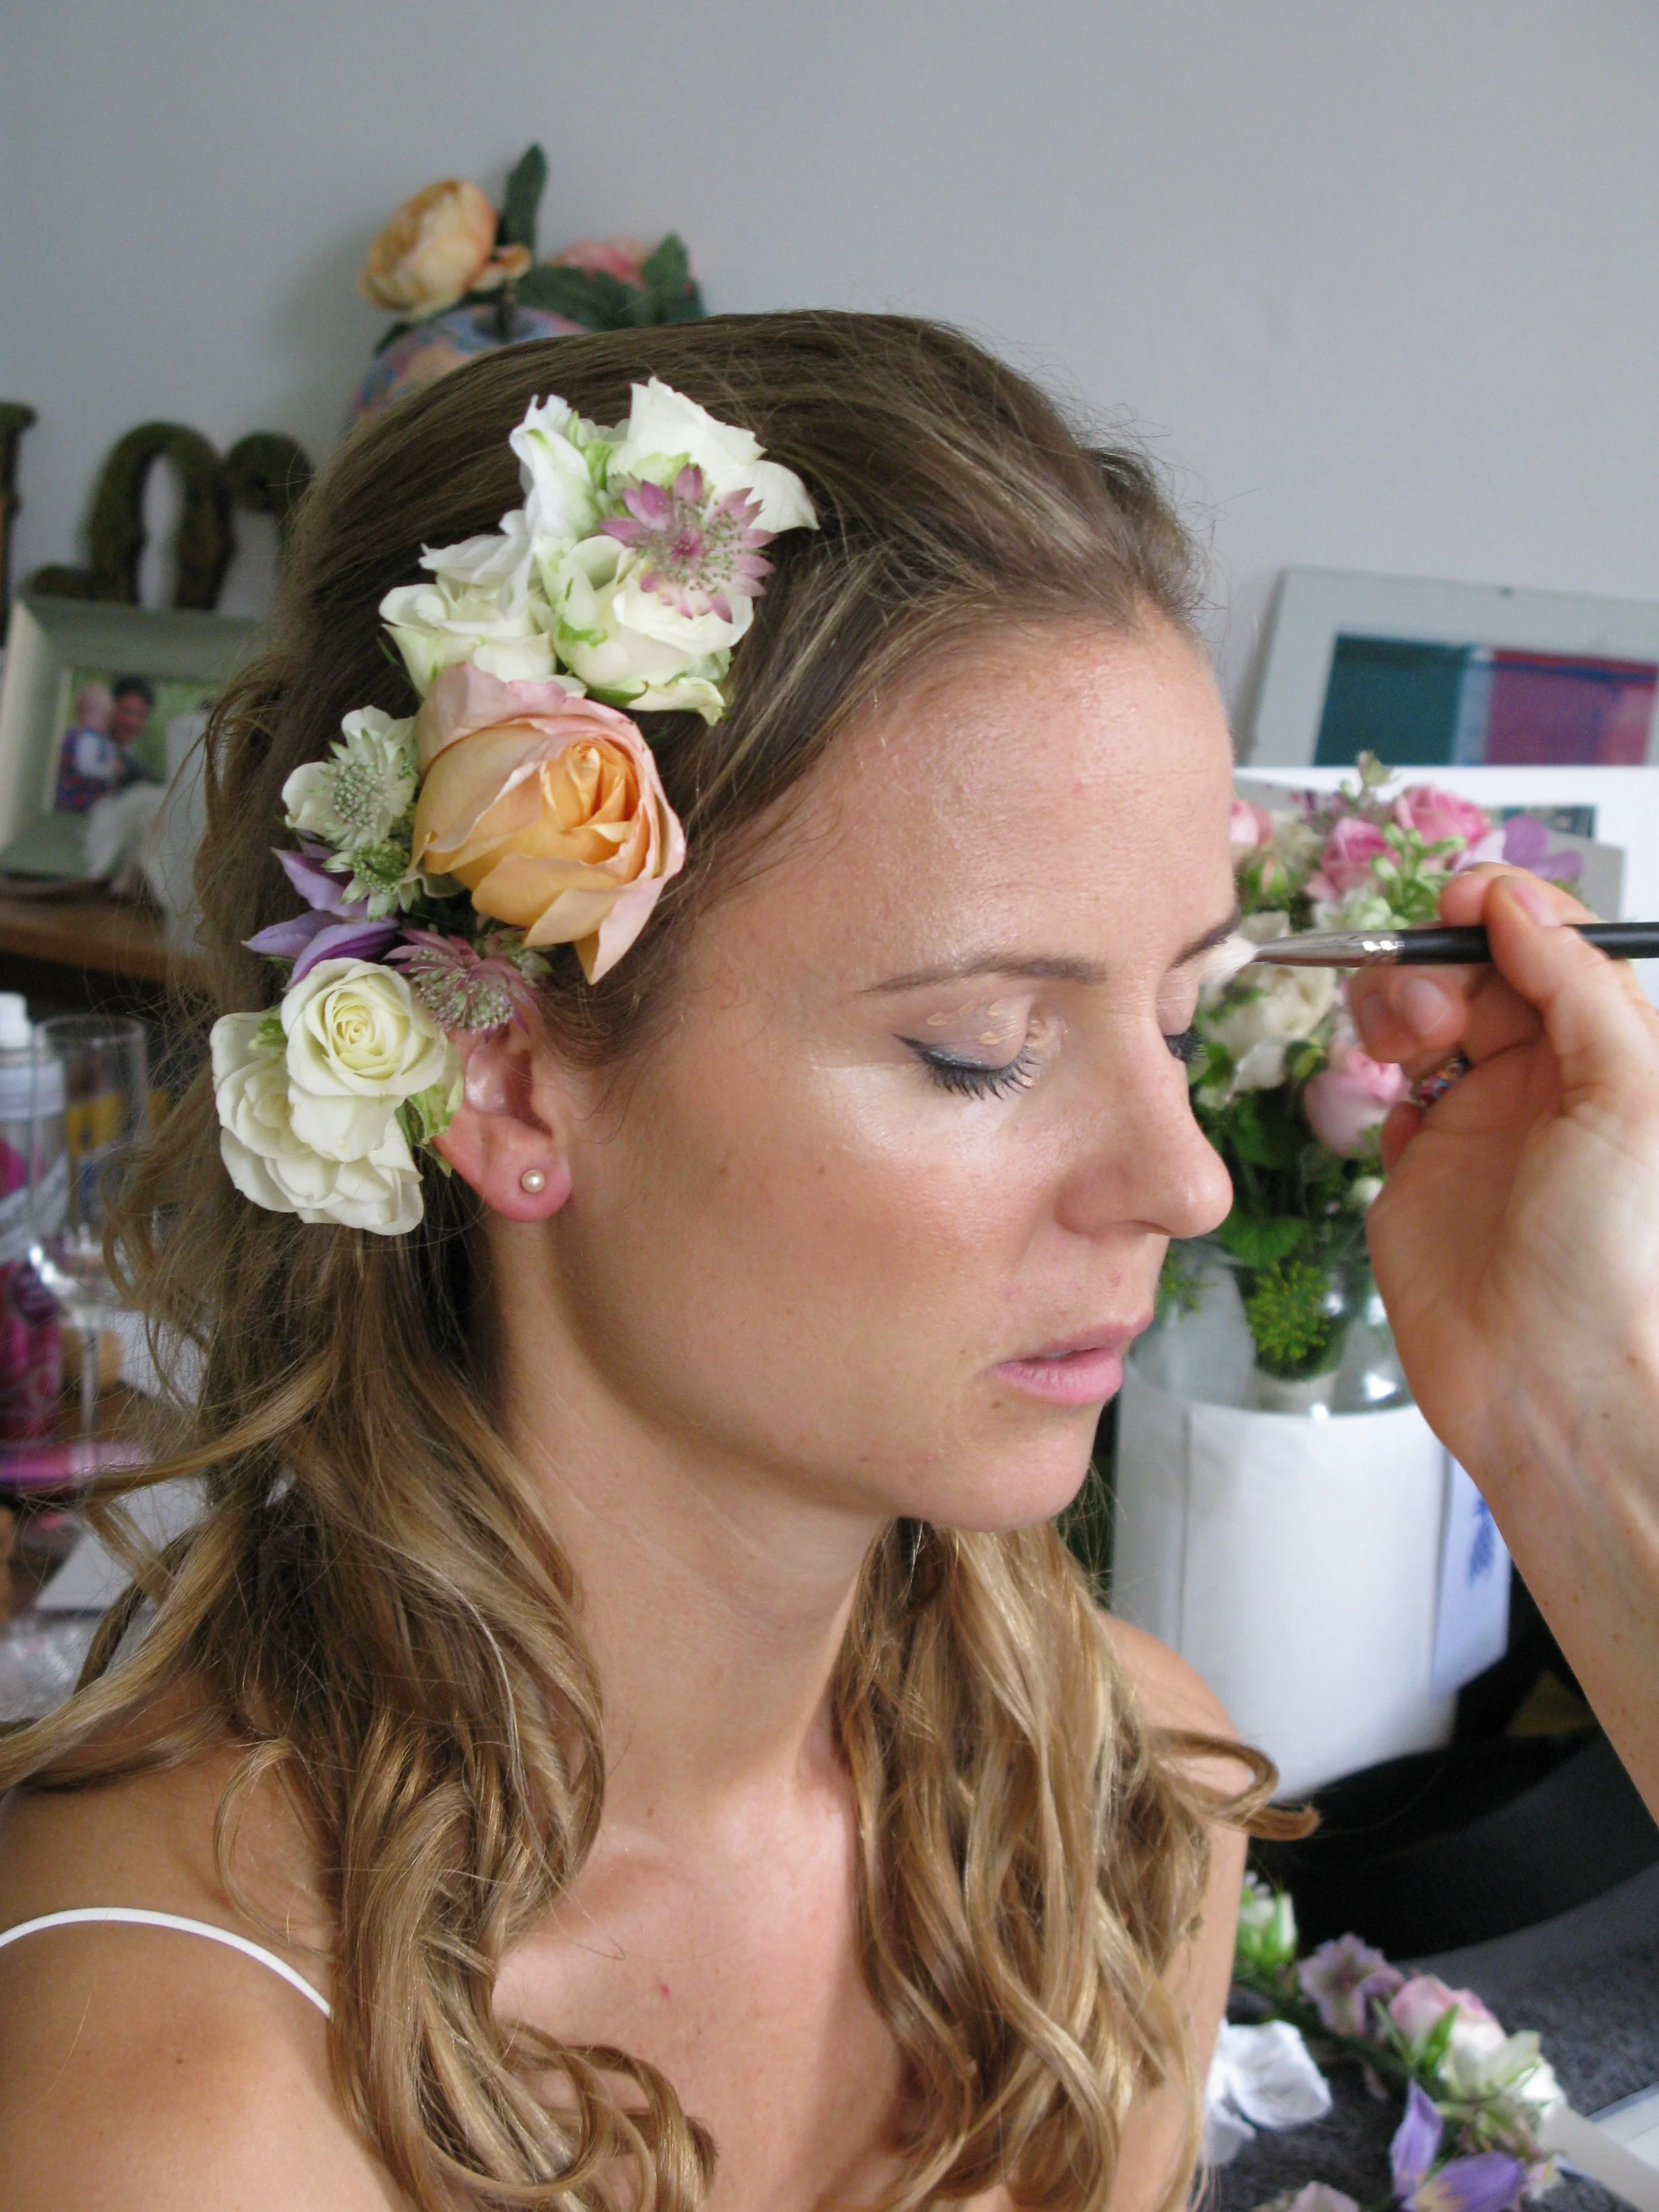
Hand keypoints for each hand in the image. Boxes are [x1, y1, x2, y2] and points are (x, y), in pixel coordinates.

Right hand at [1350, 864, 1658, 1482]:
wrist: (1552, 1383)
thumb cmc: (1619, 1257)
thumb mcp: (1633, 1094)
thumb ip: (1579, 986)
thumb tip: (1520, 903)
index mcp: (1611, 1057)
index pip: (1552, 949)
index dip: (1504, 913)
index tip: (1461, 901)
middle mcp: (1547, 1084)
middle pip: (1475, 973)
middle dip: (1437, 962)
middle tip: (1428, 1008)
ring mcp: (1479, 1126)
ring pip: (1421, 1020)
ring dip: (1398, 1009)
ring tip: (1400, 1048)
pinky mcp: (1418, 1171)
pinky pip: (1388, 1094)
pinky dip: (1379, 1080)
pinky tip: (1401, 1111)